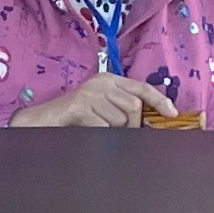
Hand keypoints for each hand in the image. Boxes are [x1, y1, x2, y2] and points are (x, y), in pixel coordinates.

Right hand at [10, 72, 174, 129]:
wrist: (41, 120)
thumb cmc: (74, 117)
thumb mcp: (101, 106)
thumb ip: (122, 107)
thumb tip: (147, 121)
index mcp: (109, 79)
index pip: (142, 87)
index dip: (159, 100)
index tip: (172, 113)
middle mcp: (101, 82)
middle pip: (134, 106)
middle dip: (130, 123)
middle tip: (115, 130)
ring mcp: (90, 93)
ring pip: (120, 120)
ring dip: (111, 130)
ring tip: (93, 126)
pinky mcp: (80, 106)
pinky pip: (103, 127)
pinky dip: (97, 133)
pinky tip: (85, 129)